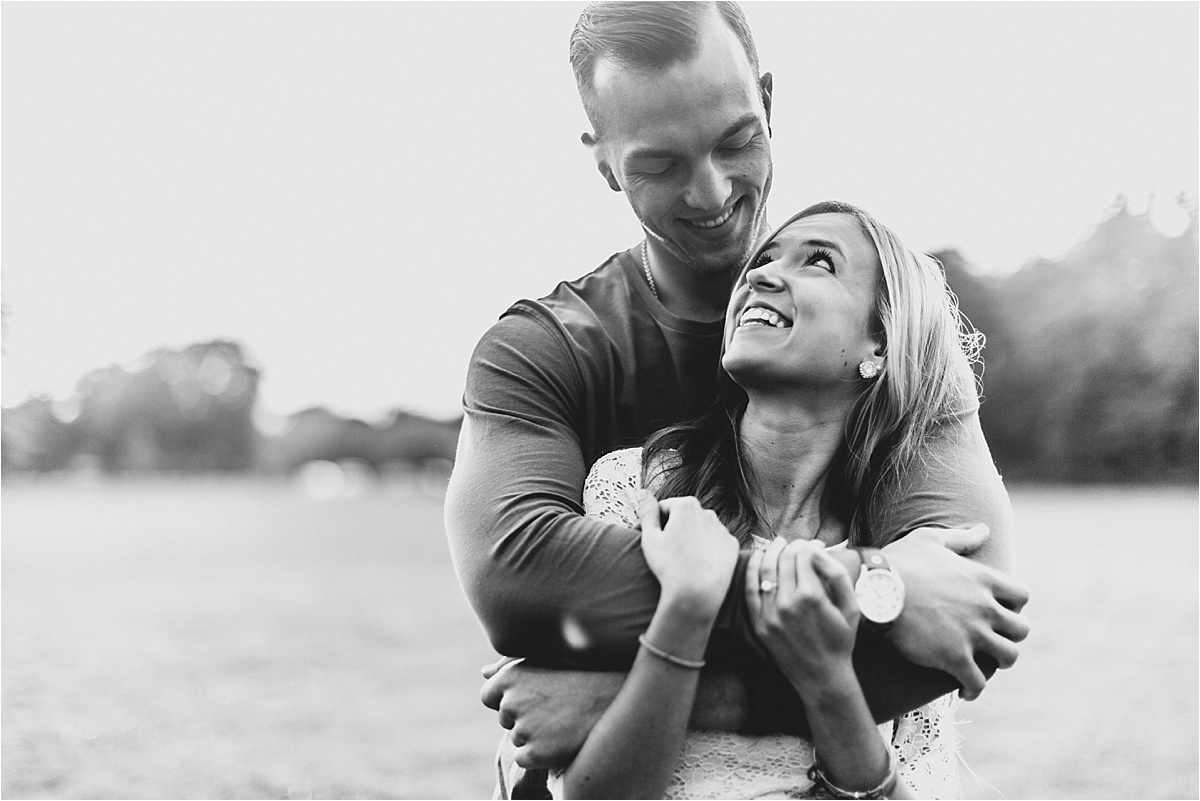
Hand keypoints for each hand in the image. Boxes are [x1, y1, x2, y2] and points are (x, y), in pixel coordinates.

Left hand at [480, 658, 624, 769]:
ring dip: (535, 735)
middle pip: (504, 719)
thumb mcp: (544, 660)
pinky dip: (540, 755)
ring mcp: (524, 729)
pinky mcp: (537, 753)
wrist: (617, 697)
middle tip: (556, 708)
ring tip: (563, 720)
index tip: (535, 696)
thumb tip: (484, 672)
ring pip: (517, 739)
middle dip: (524, 717)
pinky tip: (562, 738)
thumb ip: (509, 666)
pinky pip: (525, 759)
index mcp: (509, 676)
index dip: (510, 698)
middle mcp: (512, 702)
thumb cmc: (581, 674)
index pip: (488, 696)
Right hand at [636, 491, 737, 620]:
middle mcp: (708, 513)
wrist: (697, 594)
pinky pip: (715, 543)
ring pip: (701, 530)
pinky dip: (706, 550)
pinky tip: (697, 564)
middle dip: (673, 529)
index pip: (664, 508)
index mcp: (686, 505)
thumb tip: (644, 494)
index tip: (645, 537)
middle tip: (663, 550)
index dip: (652, 523)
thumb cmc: (670, 566)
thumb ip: (647, 512)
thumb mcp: (650, 537)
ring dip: (691, 538)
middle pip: (684, 517)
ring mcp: (722, 530)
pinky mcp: (732, 546)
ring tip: (681, 559)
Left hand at [746, 538, 859, 691]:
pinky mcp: (759, 624)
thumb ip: (837, 575)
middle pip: (784, 560)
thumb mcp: (852, 607)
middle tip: (798, 543)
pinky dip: (752, 570)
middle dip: (792, 546)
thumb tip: (818, 551)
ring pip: (765, 571)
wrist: (823, 677)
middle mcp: (787, 602)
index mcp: (811, 595)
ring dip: (771, 552)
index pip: (804, 556)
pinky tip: (756, 557)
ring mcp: (770, 614)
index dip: (810, 546)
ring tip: (778, 544)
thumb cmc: (841, 641)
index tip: (815, 545)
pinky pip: (750, 590)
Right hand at [883, 525, 1030, 699]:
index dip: (1013, 604)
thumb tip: (984, 529)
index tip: (999, 609)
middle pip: (1021, 629)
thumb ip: (961, 537)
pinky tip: (964, 691)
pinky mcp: (954, 658)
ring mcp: (972, 634)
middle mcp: (985, 608)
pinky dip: (973, 689)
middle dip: (1009, 635)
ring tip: (981, 664)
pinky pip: (977, 682)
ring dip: (997, 662)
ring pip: (1008, 657)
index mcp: (983, 579)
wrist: (876, 589)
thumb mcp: (930, 540)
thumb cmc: (899, 561)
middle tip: (991, 639)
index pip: (1022, 595)